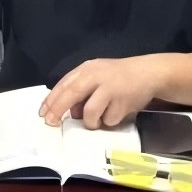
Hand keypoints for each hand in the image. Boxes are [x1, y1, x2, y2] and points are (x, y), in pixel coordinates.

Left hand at [40, 57, 165, 129]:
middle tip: (51, 123)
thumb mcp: (97, 76)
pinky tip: (117, 111)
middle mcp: (97, 76)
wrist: (148, 73)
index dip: (51, 100)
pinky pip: (108, 121)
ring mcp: (110, 89)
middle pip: (71, 94)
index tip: (42, 114)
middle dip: (58, 110)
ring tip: (101, 116)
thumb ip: (81, 88)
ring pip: (89, 114)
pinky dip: (109, 121)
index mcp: (88, 69)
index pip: (64, 84)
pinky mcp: (122, 103)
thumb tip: (68, 111)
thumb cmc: (119, 77)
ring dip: (91, 121)